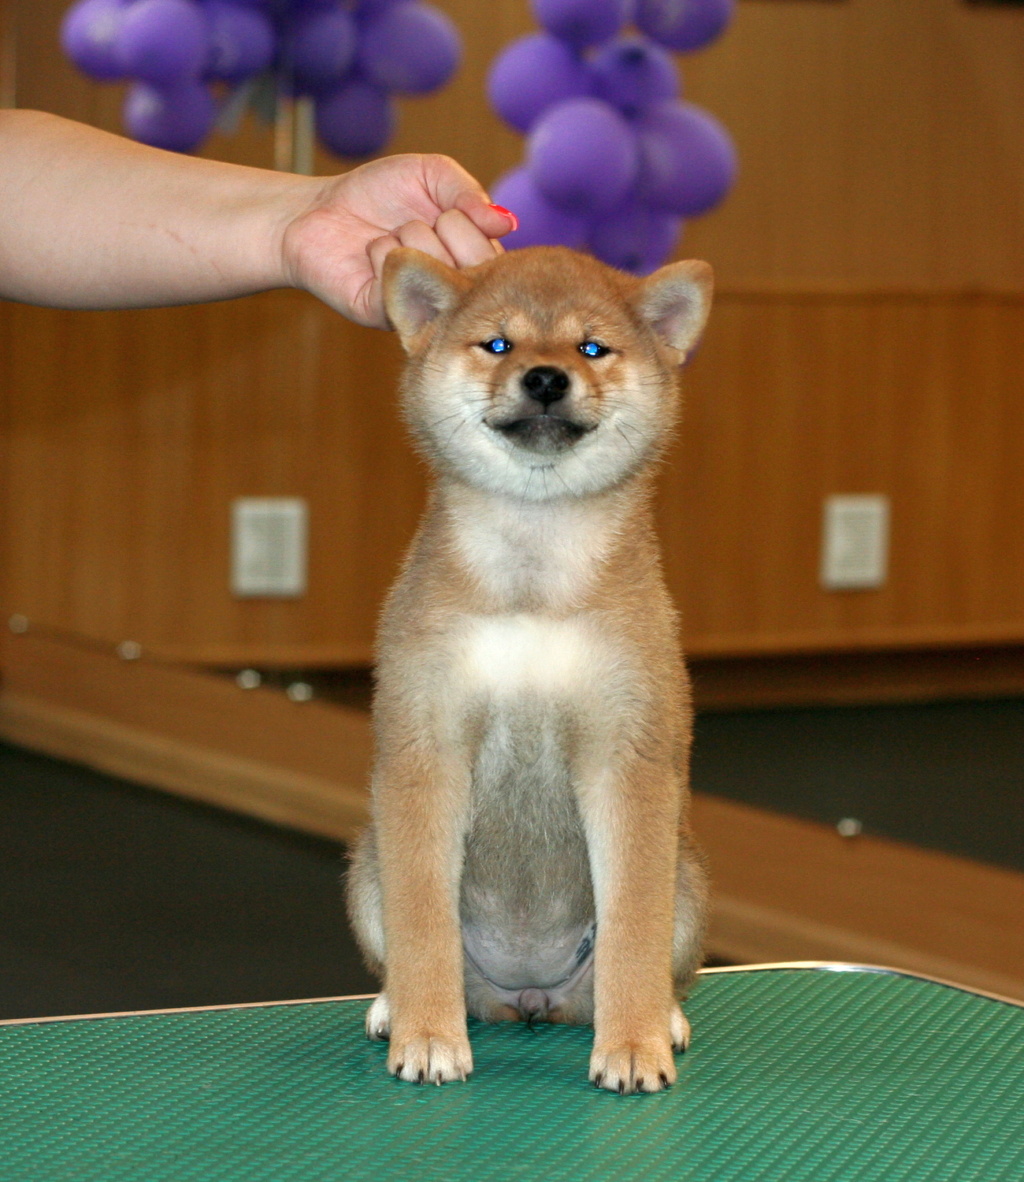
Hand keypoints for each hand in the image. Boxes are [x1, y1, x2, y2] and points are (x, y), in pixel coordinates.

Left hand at [281, 153, 516, 327]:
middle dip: (436, 226)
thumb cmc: (379, 193)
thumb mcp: (431, 175)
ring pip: (434, 265)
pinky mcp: (387, 316)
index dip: (464, 220)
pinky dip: (380, 252)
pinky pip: (399, 279)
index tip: (439, 214)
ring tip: (389, 240)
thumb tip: (507, 223)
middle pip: (471, 262)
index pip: (497, 253)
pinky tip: (369, 256)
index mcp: (473, 264)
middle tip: (410, 225)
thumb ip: (469, 192)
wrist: (320, 211)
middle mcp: (455, 294)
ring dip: (404, 236)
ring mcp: (423, 310)